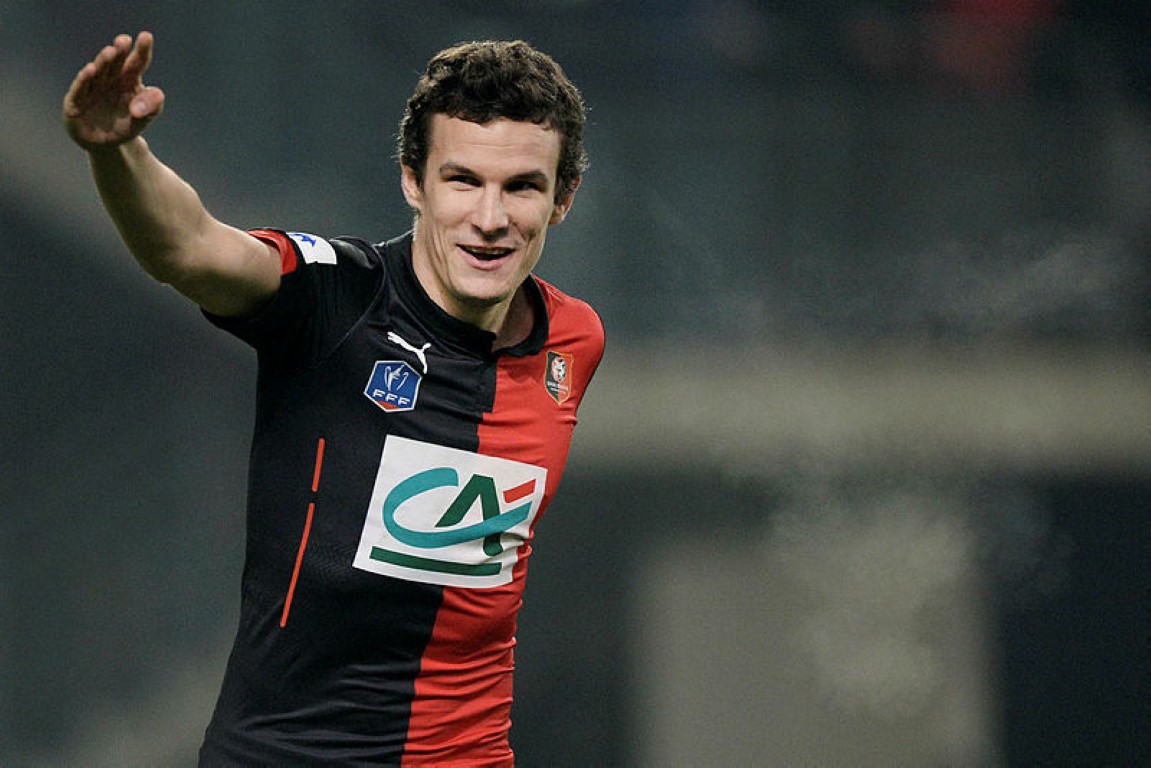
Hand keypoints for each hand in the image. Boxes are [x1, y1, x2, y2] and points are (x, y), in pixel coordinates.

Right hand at [63, 32, 164, 150]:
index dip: (141, 50)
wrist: (106, 144)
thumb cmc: (126, 124)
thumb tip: (147, 102)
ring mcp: (92, 88)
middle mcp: (109, 80)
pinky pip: (81, 88)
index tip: (146, 36)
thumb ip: (151, 108)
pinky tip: (91, 69)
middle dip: (119, 51)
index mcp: (129, 80)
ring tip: (110, 52)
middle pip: (116, 63)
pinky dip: (85, 79)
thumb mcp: (143, 119)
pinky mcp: (77, 101)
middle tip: (124, 40)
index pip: (137, 62)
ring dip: (103, 62)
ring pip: (98, 72)